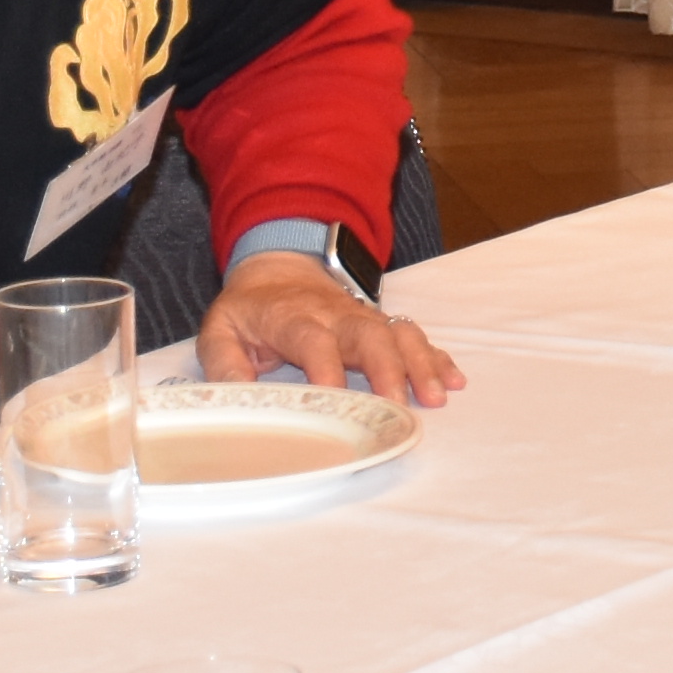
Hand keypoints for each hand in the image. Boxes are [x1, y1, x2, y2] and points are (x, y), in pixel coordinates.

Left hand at [196, 252, 461, 406]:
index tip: (335, 401)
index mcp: (291, 316)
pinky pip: (413, 336)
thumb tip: (233, 401)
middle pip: (367, 333)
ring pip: (398, 332)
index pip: (312, 338)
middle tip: (397, 406)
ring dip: (419, 363)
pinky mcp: (380, 323)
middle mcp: (334, 314)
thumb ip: (224, 365)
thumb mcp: (220, 330)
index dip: (325, 368)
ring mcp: (362, 316)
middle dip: (387, 368)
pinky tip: (453, 380)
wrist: (278, 266)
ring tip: (436, 397)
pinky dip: (435, 357)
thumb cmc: (249, 308)